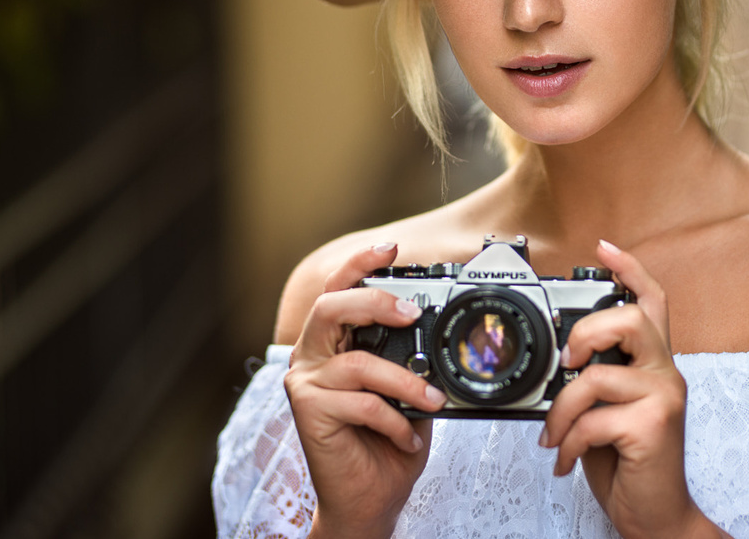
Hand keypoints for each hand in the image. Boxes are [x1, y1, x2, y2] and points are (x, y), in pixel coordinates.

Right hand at [284, 243, 448, 538]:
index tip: (391, 249)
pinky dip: (395, 420)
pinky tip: (408, 438)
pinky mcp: (309, 414)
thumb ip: (409, 357)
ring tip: (431, 400)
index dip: (359, 264)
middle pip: (329, 307)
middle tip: (411, 312)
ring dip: (404, 380)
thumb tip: (441, 331)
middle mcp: (311, 357)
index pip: (336, 290)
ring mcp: (307, 385)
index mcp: (332, 343)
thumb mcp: (406, 389)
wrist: (369, 498)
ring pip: (355, 361)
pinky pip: (363, 404)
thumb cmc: (385, 441)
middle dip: (374, 301)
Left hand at [539, 240, 725, 538]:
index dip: (629, 270)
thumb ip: (596, 381)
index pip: (652, 302)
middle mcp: (666, 374)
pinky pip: (593, 420)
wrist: (657, 516)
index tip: (604, 248)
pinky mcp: (653, 427)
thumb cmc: (629, 464)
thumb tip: (559, 365)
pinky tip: (567, 459)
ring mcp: (663, 398)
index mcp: (654, 365)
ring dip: (562, 411)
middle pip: (631, 319)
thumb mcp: (608, 412)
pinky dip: (568, 442)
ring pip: (597, 377)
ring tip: (556, 435)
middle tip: (567, 364)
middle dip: (586, 335)